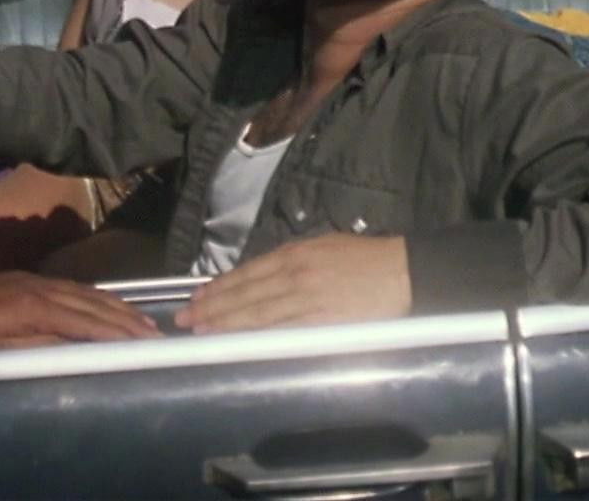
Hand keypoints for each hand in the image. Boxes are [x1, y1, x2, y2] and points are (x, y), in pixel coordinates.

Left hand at [0, 270, 159, 351]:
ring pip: (89, 294)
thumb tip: (77, 349)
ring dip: (118, 308)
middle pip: (96, 305)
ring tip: (141, 321)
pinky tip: (106, 305)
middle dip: (128, 320)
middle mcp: (45, 290)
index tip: (145, 343)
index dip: (119, 334)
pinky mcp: (31, 280)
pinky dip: (99, 298)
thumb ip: (36, 349)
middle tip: (155, 334)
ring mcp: (39, 282)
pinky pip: (76, 288)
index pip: (89, 323)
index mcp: (37, 309)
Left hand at [176, 233, 410, 333]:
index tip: (197, 297)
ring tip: (201, 332)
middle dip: (212, 307)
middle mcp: (295, 275)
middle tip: (186, 319)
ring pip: (258, 315)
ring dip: (226, 324)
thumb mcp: (323, 245)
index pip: (247, 273)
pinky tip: (240, 342)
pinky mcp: (322, 322)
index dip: (219, 287)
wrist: (402, 272)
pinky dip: (258, 337)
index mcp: (295, 253)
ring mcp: (307, 300)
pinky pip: (283, 332)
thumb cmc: (364, 258)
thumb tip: (263, 275)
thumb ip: (293, 259)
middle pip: (245, 294)